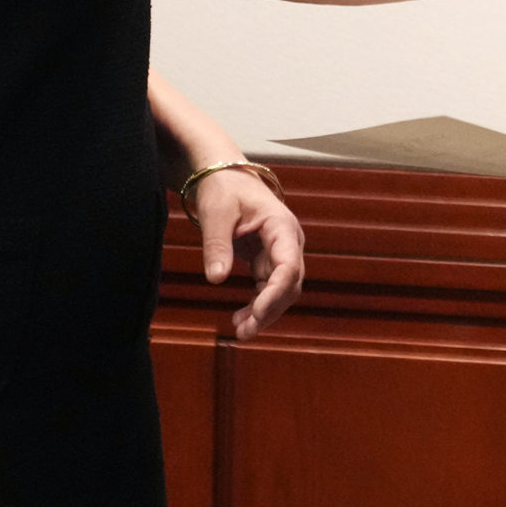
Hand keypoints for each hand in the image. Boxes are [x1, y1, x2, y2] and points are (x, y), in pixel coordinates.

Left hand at [187, 168, 304, 339]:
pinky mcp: (267, 259)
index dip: (275, 292)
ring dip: (265, 312)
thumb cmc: (224, 187)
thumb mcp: (216, 214)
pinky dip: (257, 305)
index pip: (288, 265)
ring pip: (281, 290)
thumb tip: (216, 278)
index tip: (257, 312)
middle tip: (245, 331)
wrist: (224, 176)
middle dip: (270, 309)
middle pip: (289, 283)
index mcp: (281, 226)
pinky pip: (268, 288)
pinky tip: (241, 318)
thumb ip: (217, 245)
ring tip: (241, 330)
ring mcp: (280, 251)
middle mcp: (288, 241)